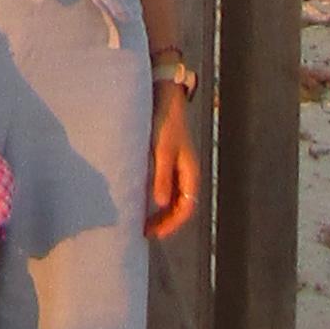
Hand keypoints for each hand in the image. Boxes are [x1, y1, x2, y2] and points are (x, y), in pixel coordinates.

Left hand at [145, 87, 200, 240]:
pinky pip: (163, 186)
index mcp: (190, 173)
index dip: (170, 224)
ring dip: (159, 211)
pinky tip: (139, 198)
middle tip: (143, 231)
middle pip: (179, 206)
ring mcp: (177, 167)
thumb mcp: (162, 150)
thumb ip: (161, 176)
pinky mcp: (166, 159)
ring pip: (171, 198)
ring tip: (140, 219)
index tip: (152, 233)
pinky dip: (154, 197)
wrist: (164, 95)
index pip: (185, 209)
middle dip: (164, 221)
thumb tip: (160, 204)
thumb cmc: (165, 122)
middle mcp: (185, 173)